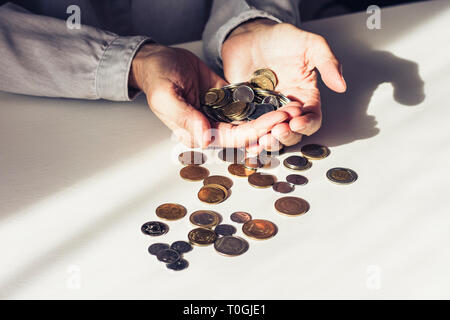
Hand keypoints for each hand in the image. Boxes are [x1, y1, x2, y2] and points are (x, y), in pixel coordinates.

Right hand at [130, 43, 288, 147]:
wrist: (158, 59)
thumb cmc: (157, 78)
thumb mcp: (166, 96)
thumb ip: (184, 118)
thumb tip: (205, 137)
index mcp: (197, 133)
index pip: (231, 138)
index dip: (255, 132)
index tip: (275, 121)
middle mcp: (211, 126)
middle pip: (246, 132)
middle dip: (269, 125)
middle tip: (292, 114)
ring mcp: (220, 113)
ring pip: (249, 120)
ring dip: (269, 116)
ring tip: (291, 107)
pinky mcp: (226, 99)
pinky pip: (246, 104)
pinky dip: (262, 103)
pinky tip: (279, 98)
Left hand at [222, 20, 346, 151]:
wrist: (250, 36)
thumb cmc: (281, 40)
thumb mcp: (310, 45)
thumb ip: (327, 62)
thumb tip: (341, 85)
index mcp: (305, 96)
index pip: (312, 118)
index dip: (307, 124)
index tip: (297, 122)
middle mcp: (287, 108)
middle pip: (292, 133)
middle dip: (287, 136)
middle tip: (278, 131)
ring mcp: (266, 112)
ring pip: (271, 136)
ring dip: (269, 142)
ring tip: (263, 140)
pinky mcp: (247, 112)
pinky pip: (249, 130)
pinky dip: (249, 138)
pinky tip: (248, 140)